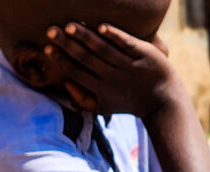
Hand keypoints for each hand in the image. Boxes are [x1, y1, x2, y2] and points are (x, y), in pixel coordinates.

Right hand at [45, 22, 182, 117]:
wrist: (163, 101)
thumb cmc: (129, 101)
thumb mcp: (105, 107)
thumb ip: (83, 99)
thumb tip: (65, 83)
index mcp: (101, 89)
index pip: (76, 72)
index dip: (61, 60)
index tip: (46, 48)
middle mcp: (113, 78)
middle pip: (86, 59)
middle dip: (67, 45)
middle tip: (51, 30)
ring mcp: (129, 66)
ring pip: (104, 50)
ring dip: (86, 37)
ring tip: (70, 25)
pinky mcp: (144, 55)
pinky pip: (127, 44)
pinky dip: (114, 36)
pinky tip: (101, 26)